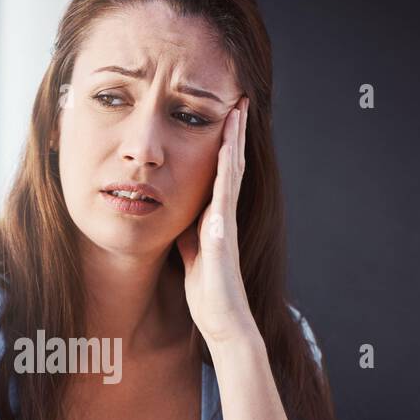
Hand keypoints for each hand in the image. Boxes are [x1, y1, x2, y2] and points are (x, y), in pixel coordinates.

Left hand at [174, 95, 257, 347]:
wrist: (222, 320)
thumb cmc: (207, 291)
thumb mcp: (190, 254)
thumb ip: (188, 234)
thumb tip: (181, 219)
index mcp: (215, 218)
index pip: (220, 172)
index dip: (223, 144)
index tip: (223, 114)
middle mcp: (224, 216)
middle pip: (231, 165)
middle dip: (234, 132)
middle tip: (239, 99)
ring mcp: (226, 224)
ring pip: (232, 175)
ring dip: (234, 143)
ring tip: (237, 114)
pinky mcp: (223, 237)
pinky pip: (224, 200)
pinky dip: (226, 175)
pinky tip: (226, 154)